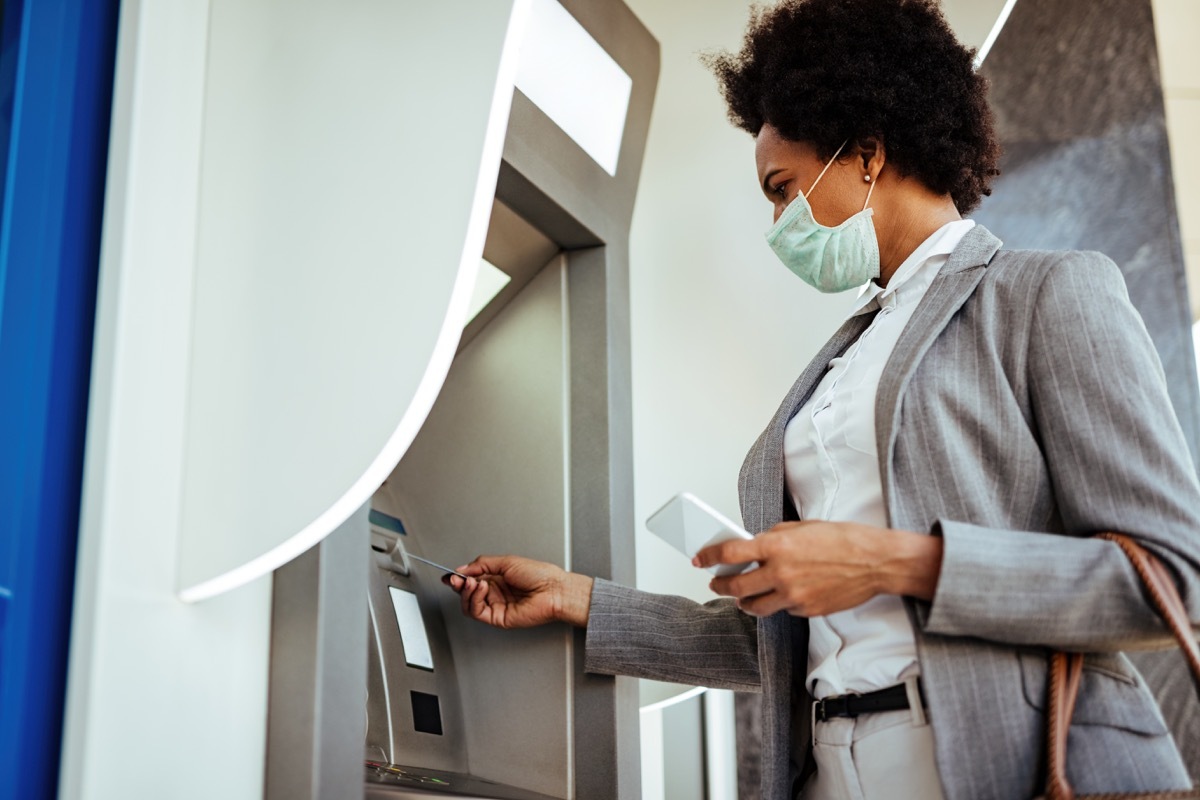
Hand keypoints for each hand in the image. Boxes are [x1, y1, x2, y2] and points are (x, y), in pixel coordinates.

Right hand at [443, 555, 593, 628]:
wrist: (554, 590)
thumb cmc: (539, 574)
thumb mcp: (506, 561)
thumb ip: (482, 564)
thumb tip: (462, 569)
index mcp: (497, 578)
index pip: (471, 579)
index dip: (459, 577)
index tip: (450, 574)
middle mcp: (495, 592)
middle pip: (467, 592)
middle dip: (459, 585)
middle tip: (456, 578)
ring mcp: (496, 606)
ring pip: (469, 604)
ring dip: (466, 592)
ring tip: (472, 582)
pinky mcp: (498, 618)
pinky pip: (478, 612)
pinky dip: (475, 599)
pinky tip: (481, 588)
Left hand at [694, 521, 941, 617]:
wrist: (875, 562)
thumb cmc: (844, 540)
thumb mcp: (802, 527)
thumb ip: (774, 537)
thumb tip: (754, 545)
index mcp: (777, 546)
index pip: (730, 553)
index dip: (709, 557)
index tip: (700, 559)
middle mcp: (781, 573)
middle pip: (736, 586)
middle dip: (721, 585)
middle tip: (715, 583)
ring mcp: (793, 596)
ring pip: (755, 607)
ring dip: (743, 602)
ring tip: (740, 597)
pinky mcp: (806, 610)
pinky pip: (783, 610)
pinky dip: (778, 603)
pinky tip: (781, 595)